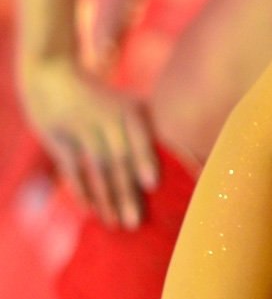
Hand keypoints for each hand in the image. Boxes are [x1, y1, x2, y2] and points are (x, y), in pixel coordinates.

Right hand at [18, 56, 157, 228]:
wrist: (53, 74)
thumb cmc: (104, 99)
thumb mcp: (128, 103)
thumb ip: (150, 128)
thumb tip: (190, 155)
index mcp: (127, 111)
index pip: (137, 138)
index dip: (144, 159)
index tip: (152, 184)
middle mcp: (104, 121)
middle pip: (117, 161)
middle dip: (126, 193)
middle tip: (135, 222)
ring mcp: (80, 131)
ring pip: (94, 170)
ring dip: (105, 199)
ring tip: (117, 224)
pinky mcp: (58, 141)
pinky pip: (71, 170)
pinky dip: (80, 190)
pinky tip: (91, 211)